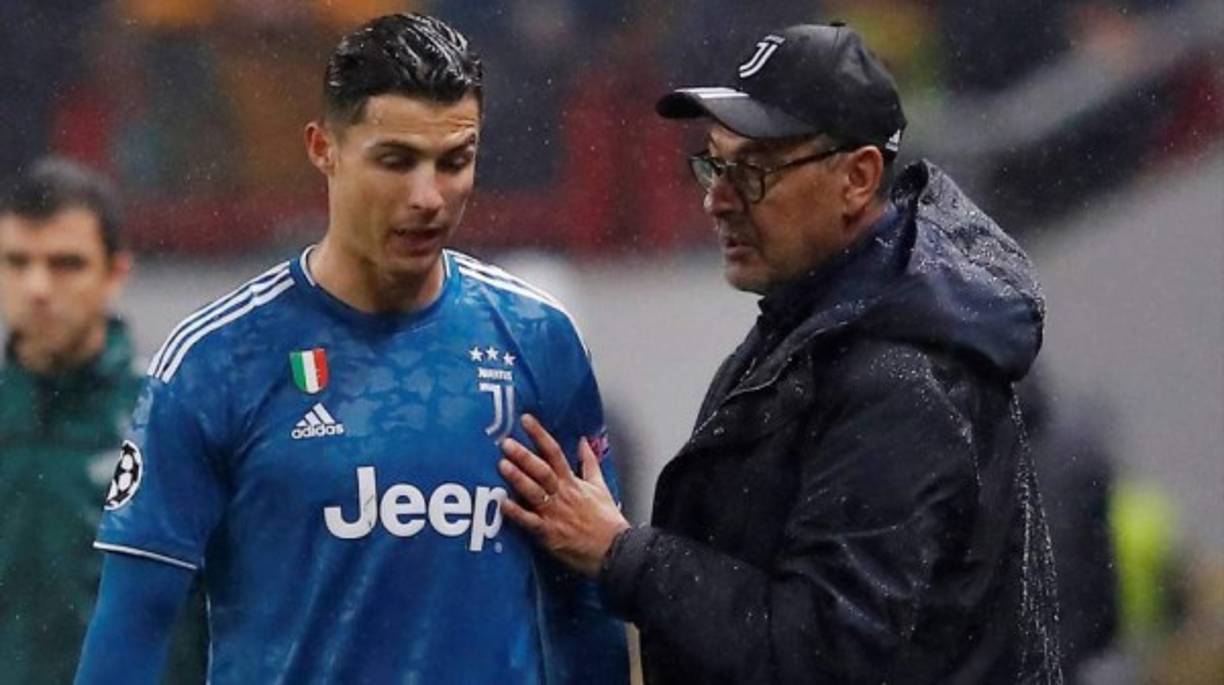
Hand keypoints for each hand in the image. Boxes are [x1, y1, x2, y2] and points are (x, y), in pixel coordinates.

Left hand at [498, 414, 629, 576]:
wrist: (615, 550)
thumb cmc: (607, 520)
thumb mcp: (600, 486)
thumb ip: (589, 463)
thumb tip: (583, 442)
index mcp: (573, 482)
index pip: (554, 452)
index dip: (539, 435)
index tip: (526, 420)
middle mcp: (562, 494)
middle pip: (541, 470)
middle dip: (524, 455)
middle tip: (506, 443)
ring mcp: (555, 514)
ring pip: (534, 492)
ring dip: (518, 478)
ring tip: (502, 465)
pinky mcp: (550, 533)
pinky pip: (530, 521)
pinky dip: (516, 513)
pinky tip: (503, 503)